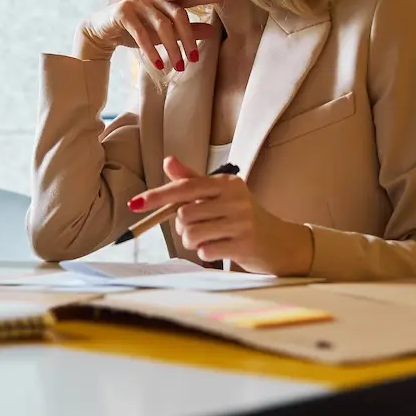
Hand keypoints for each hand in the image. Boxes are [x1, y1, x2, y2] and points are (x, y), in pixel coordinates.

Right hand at [74, 0, 226, 70]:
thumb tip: (211, 30)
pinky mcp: (122, 13)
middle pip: (177, 14)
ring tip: (179, 67)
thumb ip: (183, 30)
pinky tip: (159, 64)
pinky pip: (141, 33)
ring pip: (161, 25)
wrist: (100, 32)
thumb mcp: (161, 33)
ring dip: (172, 48)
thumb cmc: (134, 30)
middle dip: (188, 38)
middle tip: (195, 59)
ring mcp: (136, 2)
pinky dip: (151, 50)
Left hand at [128, 156, 313, 275]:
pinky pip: (205, 251)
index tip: (135, 204)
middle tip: (199, 227)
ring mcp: (241, 222)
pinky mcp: (244, 245)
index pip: (185, 187)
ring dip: (192, 242)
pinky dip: (206, 253)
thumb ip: (192, 180)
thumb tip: (167, 161)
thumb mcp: (221, 195)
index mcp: (227, 183)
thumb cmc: (244, 216)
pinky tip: (221, 248)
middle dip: (183, 227)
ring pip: (192, 234)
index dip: (158, 196)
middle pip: (184, 215)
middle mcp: (235, 199)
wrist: (281, 242)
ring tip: (209, 239)